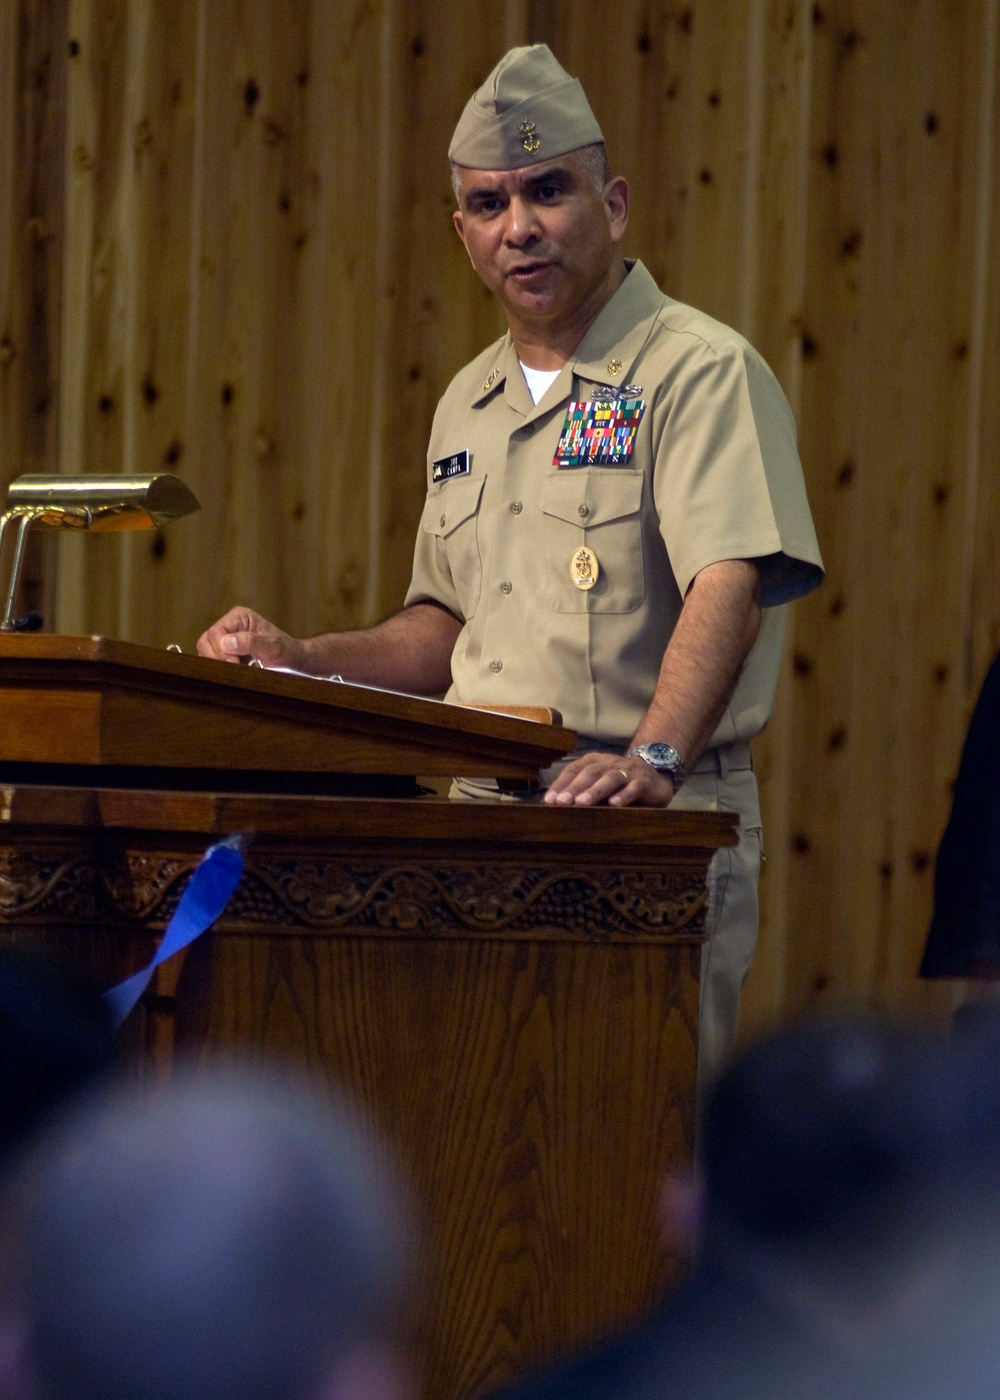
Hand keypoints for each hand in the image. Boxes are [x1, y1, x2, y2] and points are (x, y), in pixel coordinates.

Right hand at [196, 606, 303, 668]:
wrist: (291, 659)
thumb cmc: (285, 650)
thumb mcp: (273, 647)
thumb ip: (251, 642)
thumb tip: (226, 642)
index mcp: (239, 617)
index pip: (216, 632)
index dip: (221, 650)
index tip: (235, 663)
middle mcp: (229, 625)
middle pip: (206, 641)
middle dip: (217, 657)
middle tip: (234, 668)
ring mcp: (225, 638)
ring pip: (206, 651)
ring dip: (218, 663)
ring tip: (238, 669)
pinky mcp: (225, 651)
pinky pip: (212, 659)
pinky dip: (220, 667)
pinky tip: (236, 671)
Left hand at [543, 751, 675, 807]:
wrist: (656, 775)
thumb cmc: (620, 783)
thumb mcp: (600, 782)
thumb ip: (583, 790)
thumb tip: (555, 805)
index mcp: (595, 761)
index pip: (574, 769)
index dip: (561, 783)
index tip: (549, 800)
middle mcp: (610, 763)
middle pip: (590, 772)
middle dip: (574, 787)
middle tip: (561, 802)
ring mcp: (628, 771)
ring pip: (610, 778)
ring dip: (595, 790)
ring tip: (582, 803)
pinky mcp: (644, 782)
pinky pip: (634, 787)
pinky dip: (624, 795)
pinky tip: (614, 804)